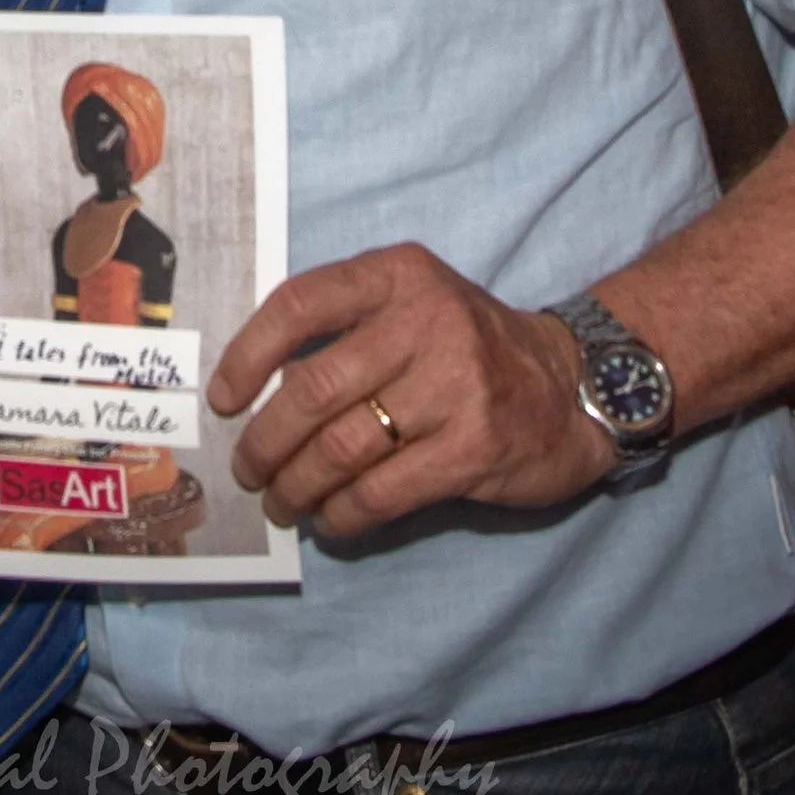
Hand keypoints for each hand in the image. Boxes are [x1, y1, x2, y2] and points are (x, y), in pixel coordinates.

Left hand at [206, 243, 618, 535]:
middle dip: (265, 439)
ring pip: (342, 447)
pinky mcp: (472, 449)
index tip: (223, 397)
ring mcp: (454, 387)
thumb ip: (346, 325)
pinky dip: (344, 513)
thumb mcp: (412, 301)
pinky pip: (383, 491)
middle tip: (248, 468)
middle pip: (313, 389)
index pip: (298, 305)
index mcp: (396, 275)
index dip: (248, 354)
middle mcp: (424, 322)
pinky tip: (330, 519)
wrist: (571, 384)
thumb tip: (255, 389)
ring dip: (297, 484)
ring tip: (281, 501)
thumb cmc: (467, 344)